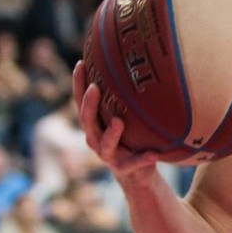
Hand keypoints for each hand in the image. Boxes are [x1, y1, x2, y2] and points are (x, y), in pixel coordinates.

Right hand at [73, 62, 159, 182]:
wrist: (136, 172)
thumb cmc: (130, 136)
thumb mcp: (126, 115)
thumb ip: (126, 97)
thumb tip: (140, 60)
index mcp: (94, 123)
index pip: (81, 101)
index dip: (78, 84)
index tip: (81, 63)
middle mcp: (96, 138)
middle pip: (87, 121)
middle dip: (89, 105)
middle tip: (95, 87)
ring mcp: (108, 155)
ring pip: (105, 144)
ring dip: (111, 134)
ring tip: (119, 122)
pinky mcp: (124, 168)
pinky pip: (133, 163)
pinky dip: (142, 158)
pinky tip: (153, 154)